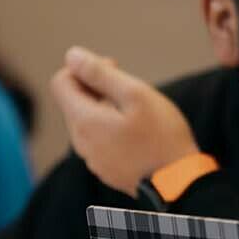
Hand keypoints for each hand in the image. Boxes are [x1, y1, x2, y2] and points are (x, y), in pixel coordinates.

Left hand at [50, 46, 200, 194]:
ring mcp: (93, 159)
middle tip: (130, 88)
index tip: (113, 69)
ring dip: (105, 108)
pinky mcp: (106, 170)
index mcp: (83, 121)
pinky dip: (112, 128)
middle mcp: (81, 142)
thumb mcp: (135, 94)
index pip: (60, 83)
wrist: (178, 183)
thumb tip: (72, 55)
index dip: (83, 68)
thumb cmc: (161, 136)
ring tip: (137, 112)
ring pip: (87, 121)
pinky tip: (138, 132)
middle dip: (96, 87)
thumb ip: (100, 74)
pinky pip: (99, 140)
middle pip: (73, 102)